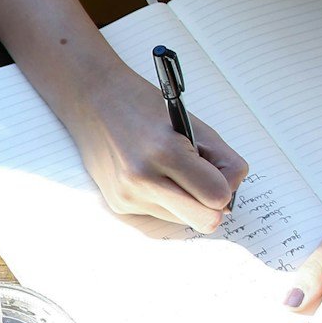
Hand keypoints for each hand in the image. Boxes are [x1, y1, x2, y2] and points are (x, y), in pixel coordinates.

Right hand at [62, 60, 251, 234]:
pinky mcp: (118, 205)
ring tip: (168, 170)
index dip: (225, 186)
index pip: (217, 196)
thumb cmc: (145, 106)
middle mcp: (143, 179)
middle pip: (204, 221)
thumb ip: (223, 161)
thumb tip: (228, 200)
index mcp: (165, 152)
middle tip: (204, 182)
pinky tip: (149, 174)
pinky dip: (164, 198)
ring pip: (183, 219)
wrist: (93, 102)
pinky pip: (160, 214)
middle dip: (211, 205)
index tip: (218, 172)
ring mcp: (128, 196)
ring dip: (185, 200)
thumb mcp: (194, 125)